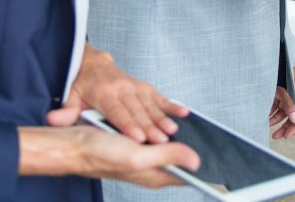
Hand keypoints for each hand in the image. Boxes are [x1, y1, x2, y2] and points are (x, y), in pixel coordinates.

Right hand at [18, 125, 199, 185]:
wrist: (73, 144)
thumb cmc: (101, 153)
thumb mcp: (138, 154)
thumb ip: (167, 157)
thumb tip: (196, 162)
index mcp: (153, 176)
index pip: (185, 176)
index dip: (202, 169)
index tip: (221, 159)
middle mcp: (150, 168)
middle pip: (179, 160)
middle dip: (196, 151)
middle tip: (216, 138)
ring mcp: (142, 155)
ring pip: (169, 147)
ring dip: (182, 138)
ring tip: (202, 127)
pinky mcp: (135, 143)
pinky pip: (156, 136)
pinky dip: (167, 128)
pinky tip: (175, 118)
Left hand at [46, 44, 188, 142]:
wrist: (91, 62)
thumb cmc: (81, 84)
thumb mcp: (70, 96)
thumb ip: (66, 111)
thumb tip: (54, 119)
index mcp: (104, 92)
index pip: (117, 112)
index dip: (128, 125)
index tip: (139, 138)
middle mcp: (121, 87)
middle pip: (137, 111)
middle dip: (150, 126)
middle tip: (162, 140)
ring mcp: (133, 85)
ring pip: (150, 104)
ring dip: (162, 118)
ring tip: (173, 130)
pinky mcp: (141, 85)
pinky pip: (157, 95)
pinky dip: (170, 104)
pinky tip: (183, 112)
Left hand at [269, 67, 294, 139]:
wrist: (269, 57)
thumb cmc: (279, 70)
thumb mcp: (283, 88)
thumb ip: (289, 104)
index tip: (286, 136)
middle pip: (293, 115)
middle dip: (284, 126)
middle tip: (276, 136)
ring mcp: (286, 93)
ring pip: (283, 112)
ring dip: (275, 119)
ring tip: (266, 122)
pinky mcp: (278, 91)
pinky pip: (276, 105)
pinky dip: (271, 111)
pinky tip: (265, 115)